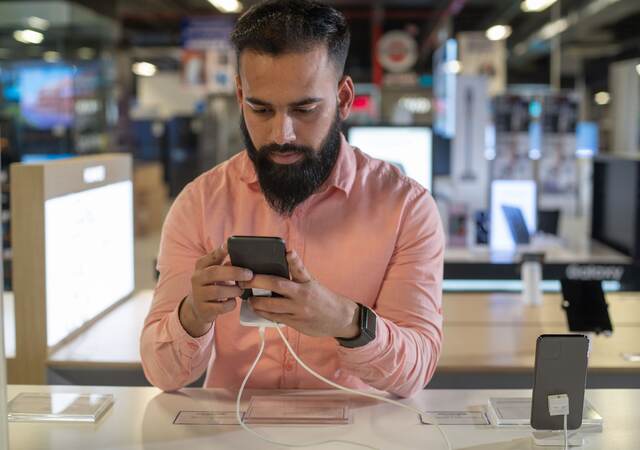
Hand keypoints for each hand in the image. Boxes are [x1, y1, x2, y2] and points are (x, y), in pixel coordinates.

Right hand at [179, 243, 252, 336]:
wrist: (198, 308)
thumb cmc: (212, 285)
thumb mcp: (215, 272)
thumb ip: (225, 263)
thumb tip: (243, 257)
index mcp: (201, 265)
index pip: (211, 256)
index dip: (220, 250)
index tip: (229, 244)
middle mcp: (197, 278)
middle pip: (215, 272)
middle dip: (234, 273)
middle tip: (249, 274)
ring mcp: (198, 294)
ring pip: (218, 291)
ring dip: (234, 290)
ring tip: (240, 289)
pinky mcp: (203, 309)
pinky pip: (221, 306)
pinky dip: (230, 303)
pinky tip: (232, 300)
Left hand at [239, 250, 359, 337]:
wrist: (340, 318)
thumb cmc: (322, 298)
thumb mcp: (313, 283)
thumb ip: (298, 274)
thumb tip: (282, 261)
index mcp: (308, 282)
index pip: (300, 268)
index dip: (294, 259)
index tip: (288, 252)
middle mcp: (303, 294)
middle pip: (277, 285)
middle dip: (258, 281)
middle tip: (245, 279)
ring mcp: (298, 309)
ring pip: (272, 304)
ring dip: (256, 301)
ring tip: (248, 297)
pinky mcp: (296, 322)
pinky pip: (275, 317)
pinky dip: (263, 313)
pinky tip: (256, 308)